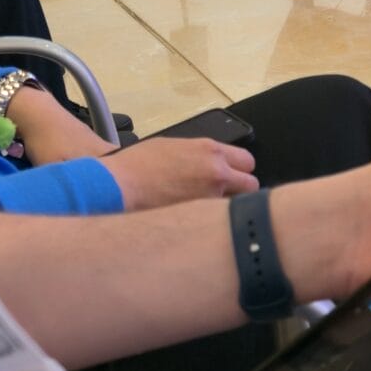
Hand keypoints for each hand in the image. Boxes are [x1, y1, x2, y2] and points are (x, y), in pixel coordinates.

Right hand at [101, 136, 258, 209]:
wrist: (119, 186)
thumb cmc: (139, 165)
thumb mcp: (175, 147)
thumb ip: (202, 155)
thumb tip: (215, 162)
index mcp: (211, 151)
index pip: (248, 162)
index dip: (241, 170)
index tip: (234, 175)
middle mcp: (217, 173)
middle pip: (251, 186)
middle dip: (240, 191)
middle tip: (225, 196)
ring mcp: (210, 198)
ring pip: (234, 207)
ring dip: (226, 209)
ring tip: (208, 211)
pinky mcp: (199, 219)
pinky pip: (215, 222)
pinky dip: (209, 223)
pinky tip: (196, 222)